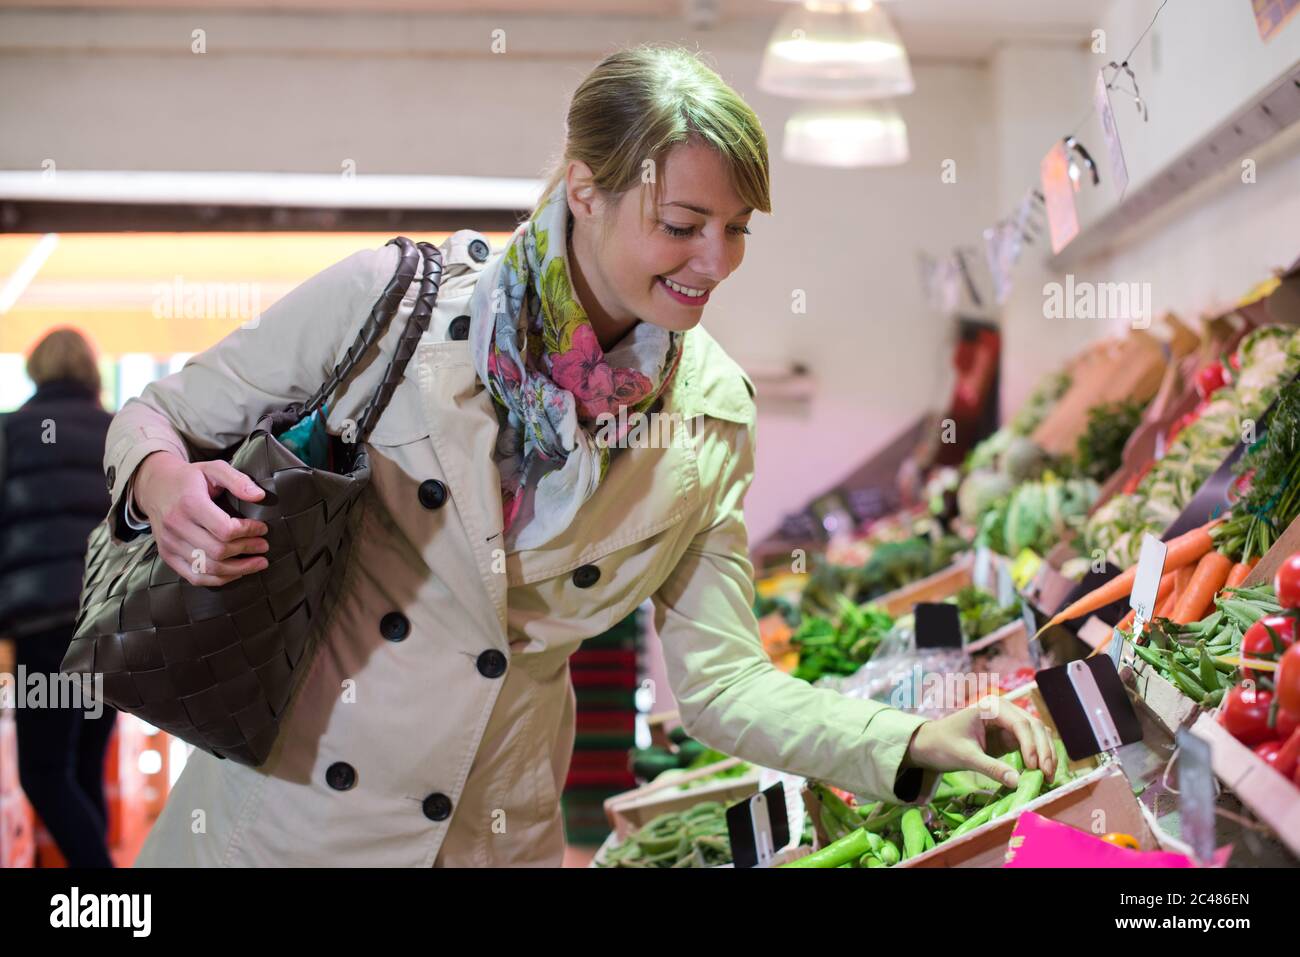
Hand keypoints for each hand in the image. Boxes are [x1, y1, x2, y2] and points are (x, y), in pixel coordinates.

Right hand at [133, 451, 270, 585]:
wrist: (155, 486)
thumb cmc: (189, 478)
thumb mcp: (213, 468)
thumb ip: (237, 480)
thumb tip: (259, 496)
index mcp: (189, 503)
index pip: (225, 529)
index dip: (248, 532)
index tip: (262, 529)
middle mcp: (176, 526)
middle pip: (218, 551)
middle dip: (247, 550)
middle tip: (263, 546)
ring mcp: (169, 544)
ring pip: (208, 568)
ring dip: (238, 569)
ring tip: (257, 562)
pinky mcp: (167, 555)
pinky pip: (195, 576)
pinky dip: (219, 579)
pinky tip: (236, 572)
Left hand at [903, 696, 1056, 788]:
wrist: (929, 745)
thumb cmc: (942, 745)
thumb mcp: (965, 757)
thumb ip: (991, 768)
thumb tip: (1018, 783)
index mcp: (991, 707)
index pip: (1020, 723)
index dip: (1031, 745)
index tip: (1033, 767)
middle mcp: (1004, 710)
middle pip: (1035, 727)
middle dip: (1044, 751)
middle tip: (1047, 776)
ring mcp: (1009, 723)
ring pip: (1038, 735)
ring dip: (1045, 754)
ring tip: (1047, 777)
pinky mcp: (1010, 737)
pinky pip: (1031, 745)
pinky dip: (1038, 757)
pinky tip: (1041, 774)